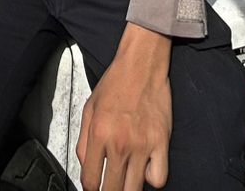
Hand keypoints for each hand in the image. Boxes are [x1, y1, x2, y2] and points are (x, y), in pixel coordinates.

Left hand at [77, 25, 172, 189]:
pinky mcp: (161, 142)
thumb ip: (83, 142)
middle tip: (109, 187)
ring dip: (127, 189)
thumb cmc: (116, 83)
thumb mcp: (89, 109)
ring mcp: (142, 145)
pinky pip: (159, 178)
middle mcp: (119, 143)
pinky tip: (146, 169)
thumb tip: (85, 166)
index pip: (90, 180)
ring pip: (134, 189)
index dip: (90, 189)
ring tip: (126, 181)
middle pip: (111, 190)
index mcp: (98, 134)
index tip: (94, 187)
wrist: (141, 65)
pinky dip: (152, 179)